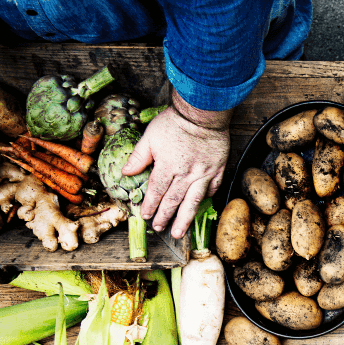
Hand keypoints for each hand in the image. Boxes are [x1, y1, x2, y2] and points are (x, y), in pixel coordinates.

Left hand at [123, 104, 228, 238]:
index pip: (156, 191)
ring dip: (184, 219)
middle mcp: (186, 174)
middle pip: (173, 200)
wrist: (202, 113)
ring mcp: (203, 174)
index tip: (145, 215)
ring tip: (178, 232)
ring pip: (193, 202)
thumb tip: (126, 173)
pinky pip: (212, 189)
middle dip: (165, 216)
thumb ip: (139, 157)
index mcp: (167, 166)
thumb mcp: (150, 136)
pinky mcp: (217, 170)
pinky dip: (206, 199)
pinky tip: (200, 207)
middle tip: (159, 228)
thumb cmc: (174, 122)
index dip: (150, 205)